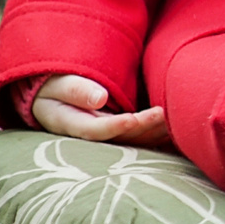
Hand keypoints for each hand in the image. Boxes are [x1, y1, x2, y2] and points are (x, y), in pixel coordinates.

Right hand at [29, 74, 170, 145]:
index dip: (113, 127)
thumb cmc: (52, 84)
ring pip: (130, 140)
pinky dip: (154, 132)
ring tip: (173, 119)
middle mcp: (87, 134)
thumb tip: (100, 98)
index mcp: (67, 123)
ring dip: (152, 132)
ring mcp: (103, 134)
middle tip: (162, 113)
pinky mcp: (115, 130)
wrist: (51, 92)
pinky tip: (172, 125)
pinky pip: (136, 136)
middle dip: (141, 128)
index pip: (93, 130)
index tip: (132, 119)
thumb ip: (77, 89)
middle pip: (117, 138)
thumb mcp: (57, 83)